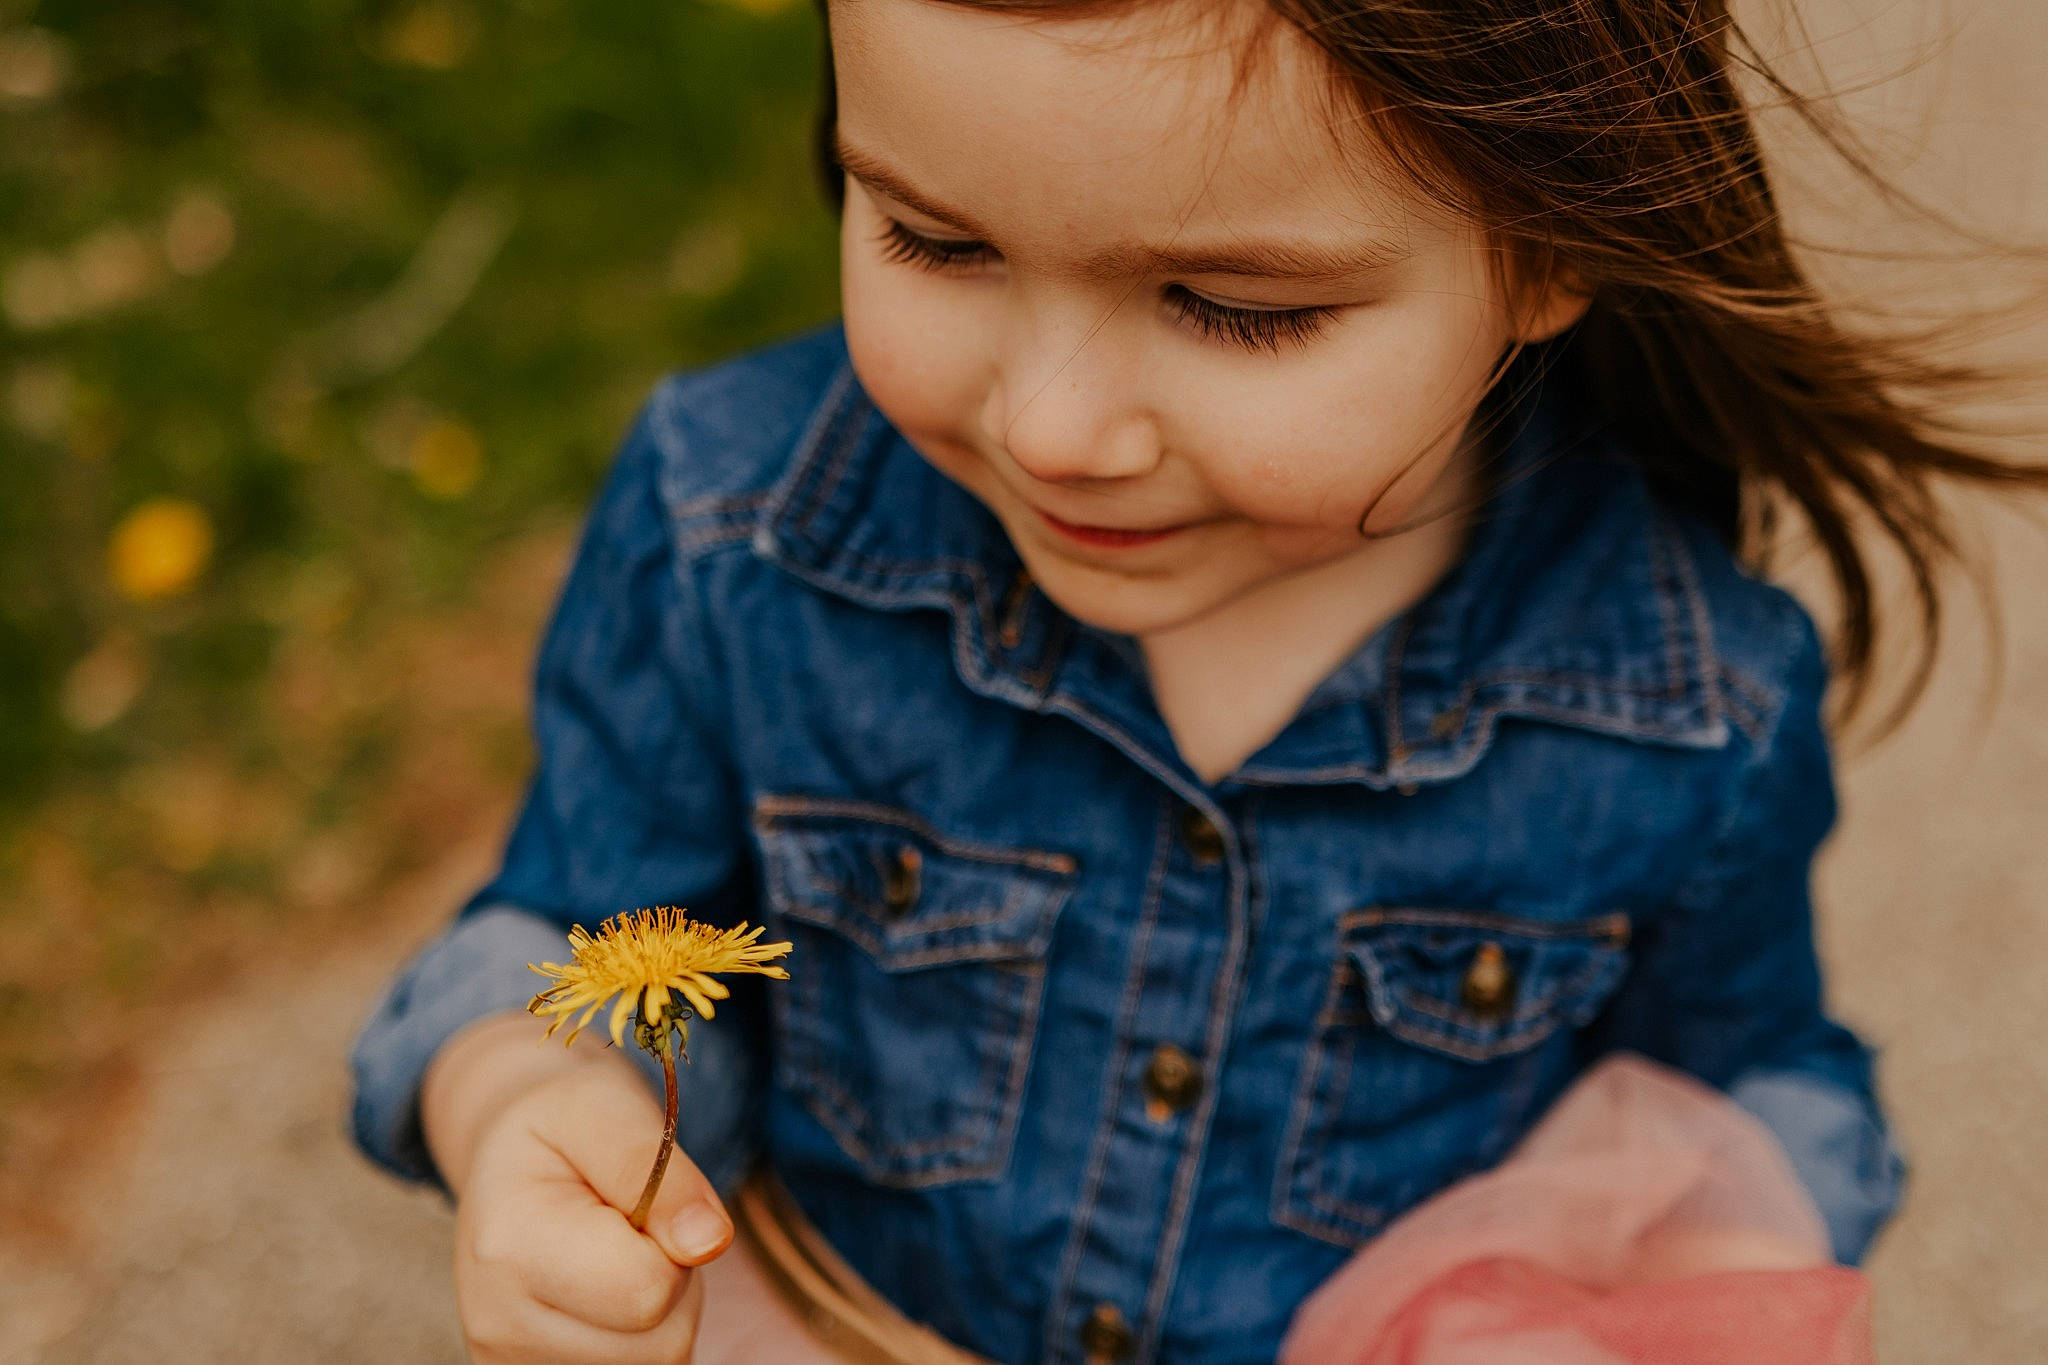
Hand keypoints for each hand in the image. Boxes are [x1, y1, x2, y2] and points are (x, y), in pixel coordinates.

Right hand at [425, 1013, 733, 1364]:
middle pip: (660, 1341)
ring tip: (615, 1255)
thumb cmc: (564, 1126)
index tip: (639, 1198)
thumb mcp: (605, 1108)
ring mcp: (510, 1364)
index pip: (648, 1289)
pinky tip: (608, 1295)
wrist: (510, 1161)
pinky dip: (644, 1337)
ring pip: (657, 1361)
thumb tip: (709, 1241)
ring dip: (663, 1310)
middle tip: (629, 1224)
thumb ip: (654, 1168)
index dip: (673, 1238)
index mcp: (509, 1246)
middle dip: (672, 1278)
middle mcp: (498, 1324)